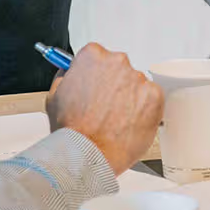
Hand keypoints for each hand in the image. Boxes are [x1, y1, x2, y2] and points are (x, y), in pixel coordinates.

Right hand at [46, 43, 163, 174]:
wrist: (88, 154)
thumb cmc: (71, 130)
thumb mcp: (54, 96)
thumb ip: (65, 77)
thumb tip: (69, 71)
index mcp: (93, 56)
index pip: (99, 56)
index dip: (96, 75)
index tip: (96, 85)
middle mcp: (118, 62)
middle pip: (120, 69)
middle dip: (115, 85)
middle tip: (104, 107)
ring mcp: (138, 78)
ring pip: (136, 85)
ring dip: (130, 98)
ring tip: (115, 120)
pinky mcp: (155, 96)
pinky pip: (151, 99)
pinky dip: (143, 110)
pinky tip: (128, 123)